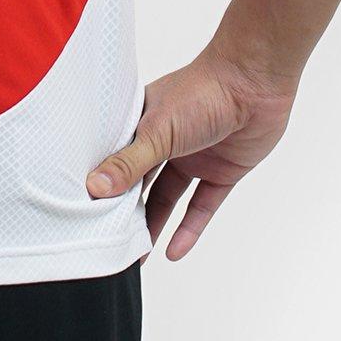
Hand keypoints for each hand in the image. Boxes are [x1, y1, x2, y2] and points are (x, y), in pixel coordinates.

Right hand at [86, 49, 296, 258]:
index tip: (85, 215)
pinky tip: (174, 252)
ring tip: (138, 256)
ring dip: (156, 224)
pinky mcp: (221, 172)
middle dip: (127, 211)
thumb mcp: (158, 131)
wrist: (255, 83)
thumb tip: (94, 188)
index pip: (116, 160)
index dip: (102, 185)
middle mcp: (166, 141)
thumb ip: (128, 164)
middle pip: (141, 183)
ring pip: (169, 198)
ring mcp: (194, 157)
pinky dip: (190, 229)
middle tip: (109, 242)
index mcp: (143, 123)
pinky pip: (202, 205)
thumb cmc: (202, 92)